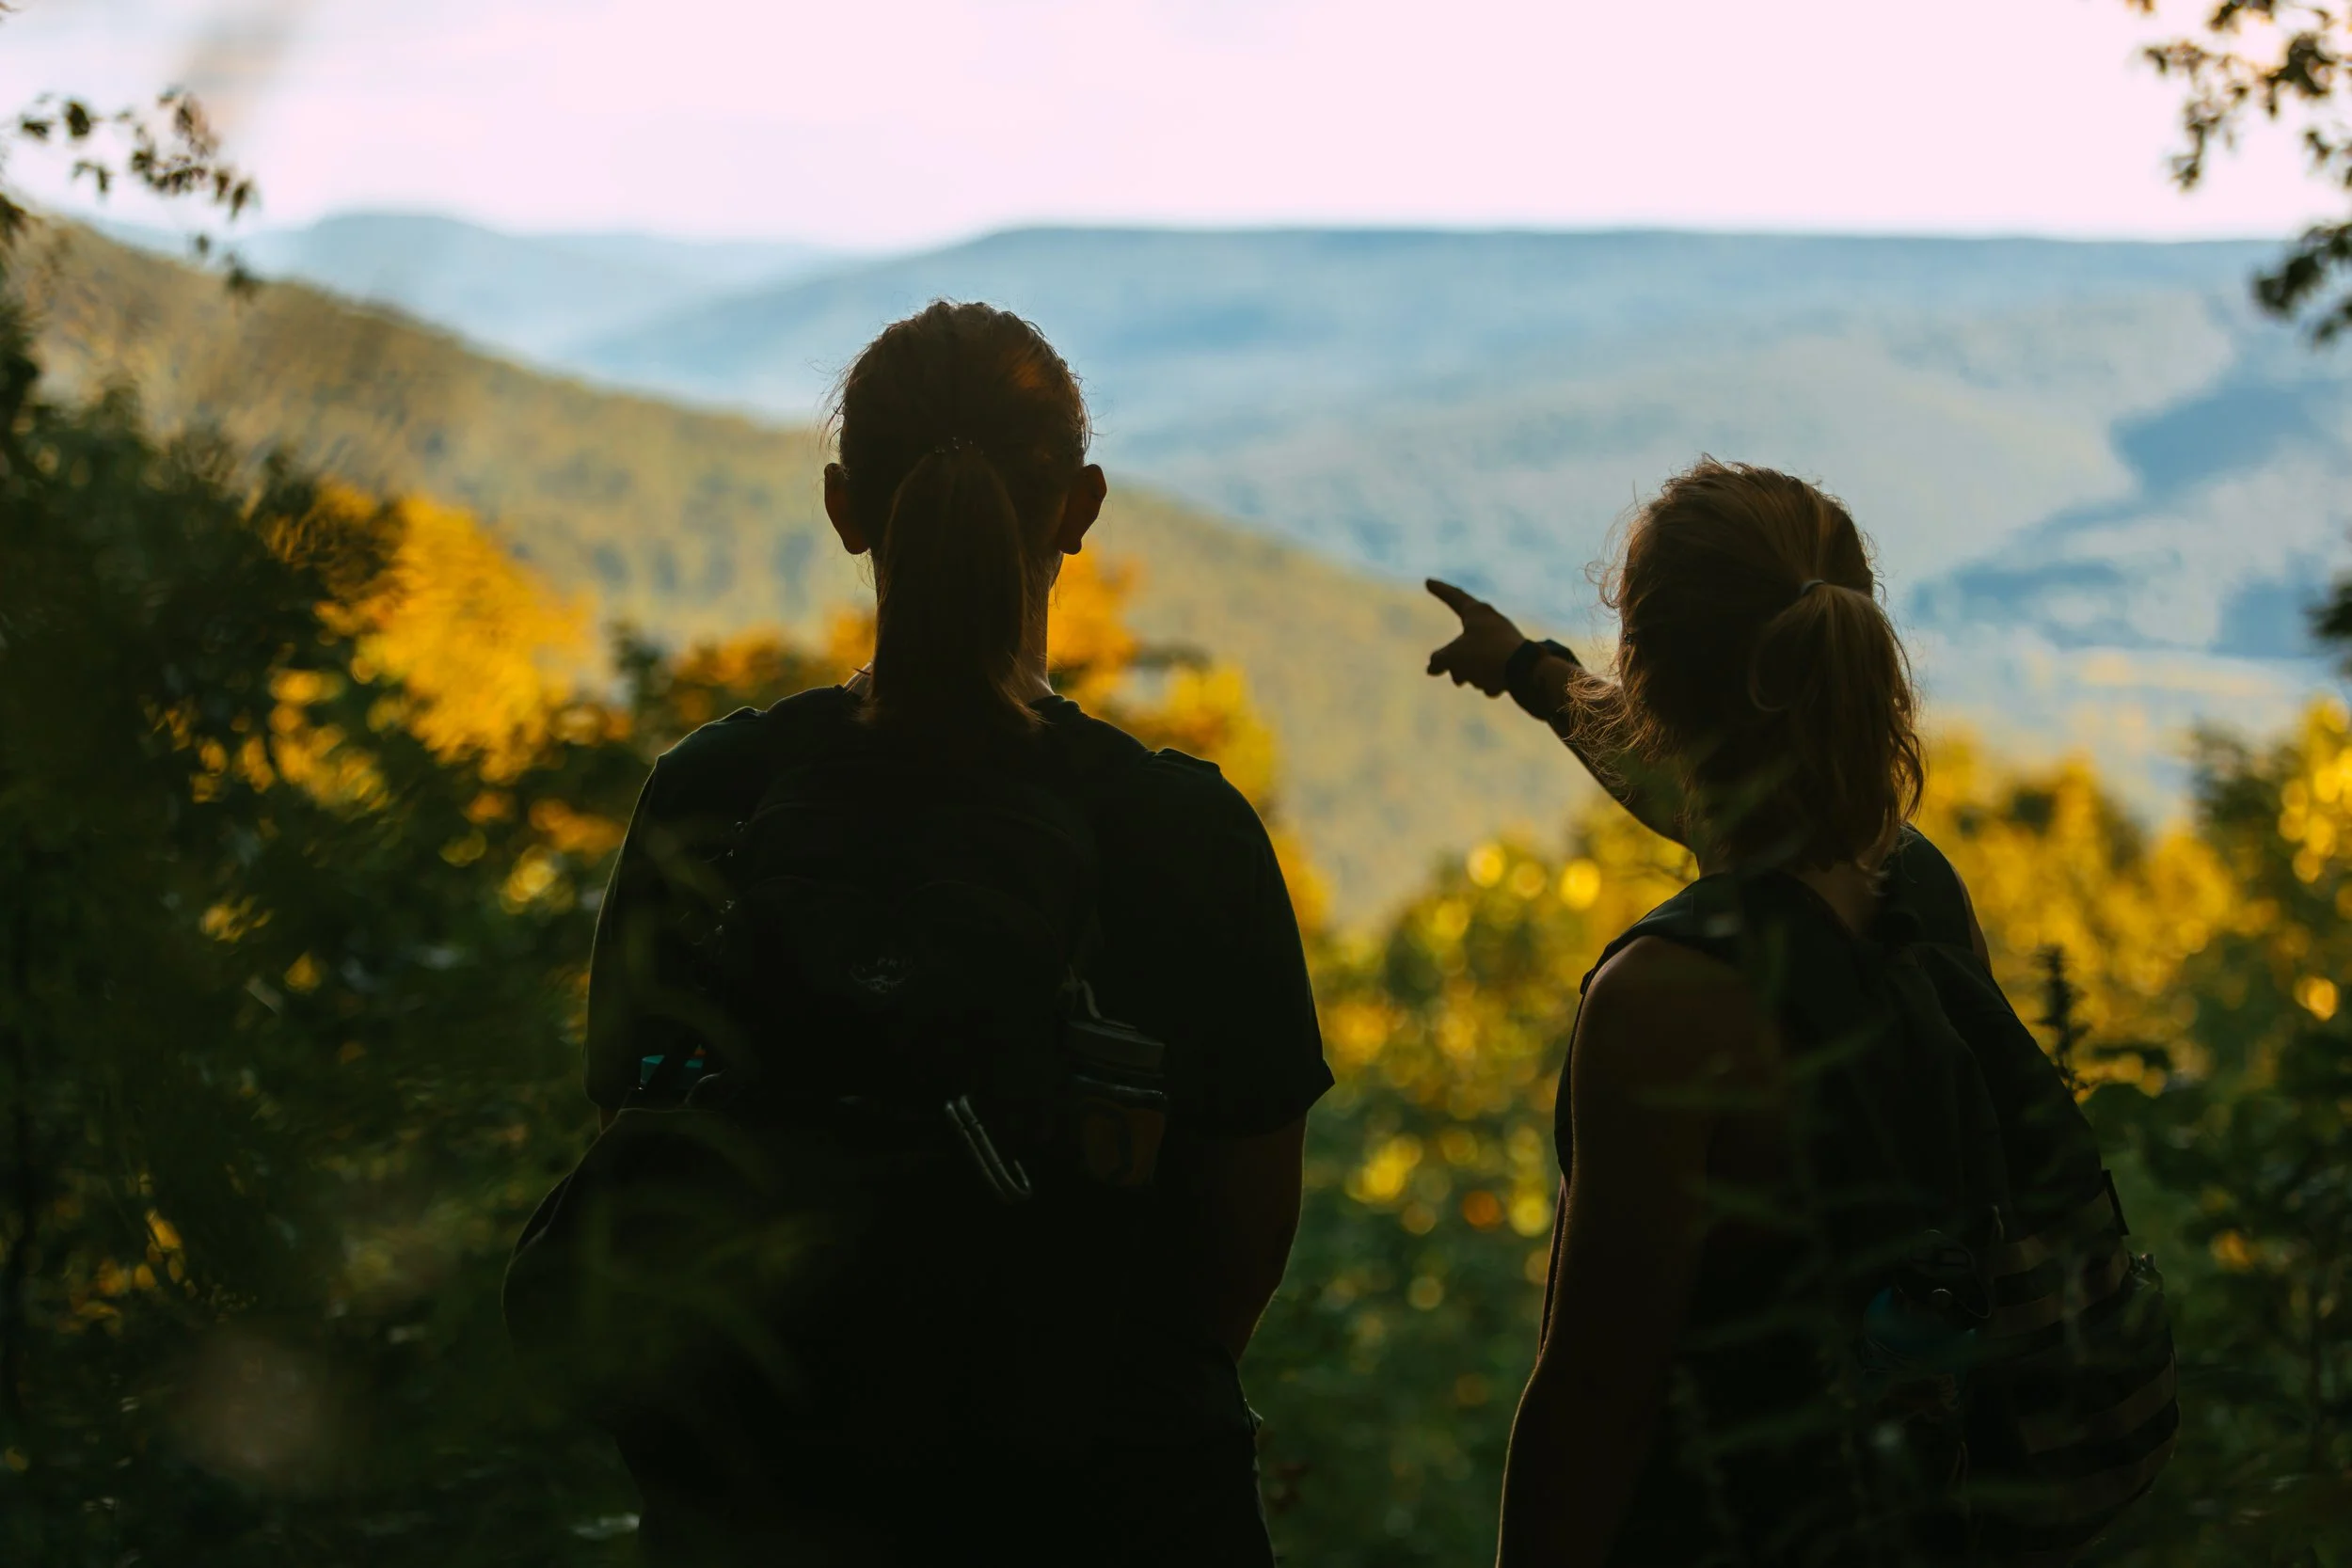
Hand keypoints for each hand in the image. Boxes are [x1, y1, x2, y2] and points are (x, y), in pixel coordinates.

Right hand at [1426, 578, 1524, 697]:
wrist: (1526, 672)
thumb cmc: (1486, 656)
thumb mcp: (1454, 657)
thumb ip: (1439, 659)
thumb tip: (1432, 667)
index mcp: (1477, 612)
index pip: (1454, 596)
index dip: (1439, 590)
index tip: (1429, 581)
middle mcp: (1491, 622)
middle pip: (1460, 640)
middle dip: (1451, 659)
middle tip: (1439, 670)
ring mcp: (1502, 639)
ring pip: (1474, 657)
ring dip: (1468, 672)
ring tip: (1470, 681)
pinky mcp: (1512, 657)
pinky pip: (1491, 669)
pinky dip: (1488, 679)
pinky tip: (1495, 686)